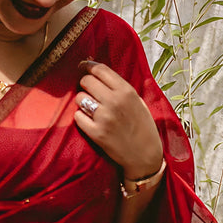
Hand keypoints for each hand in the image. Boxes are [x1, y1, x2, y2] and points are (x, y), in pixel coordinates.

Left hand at [73, 60, 163, 180]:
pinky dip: (81, 117)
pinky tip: (89, 120)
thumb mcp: (138, 101)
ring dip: (82, 101)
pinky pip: (77, 116)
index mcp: (126, 91)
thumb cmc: (143, 127)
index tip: (83, 66)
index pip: (100, 70)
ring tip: (90, 107)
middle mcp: (114, 102)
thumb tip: (100, 75)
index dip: (88, 66)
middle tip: (88, 90)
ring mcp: (104, 118)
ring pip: (80, 98)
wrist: (145, 156)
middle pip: (87, 81)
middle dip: (85, 84)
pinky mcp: (96, 133)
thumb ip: (120, 88)